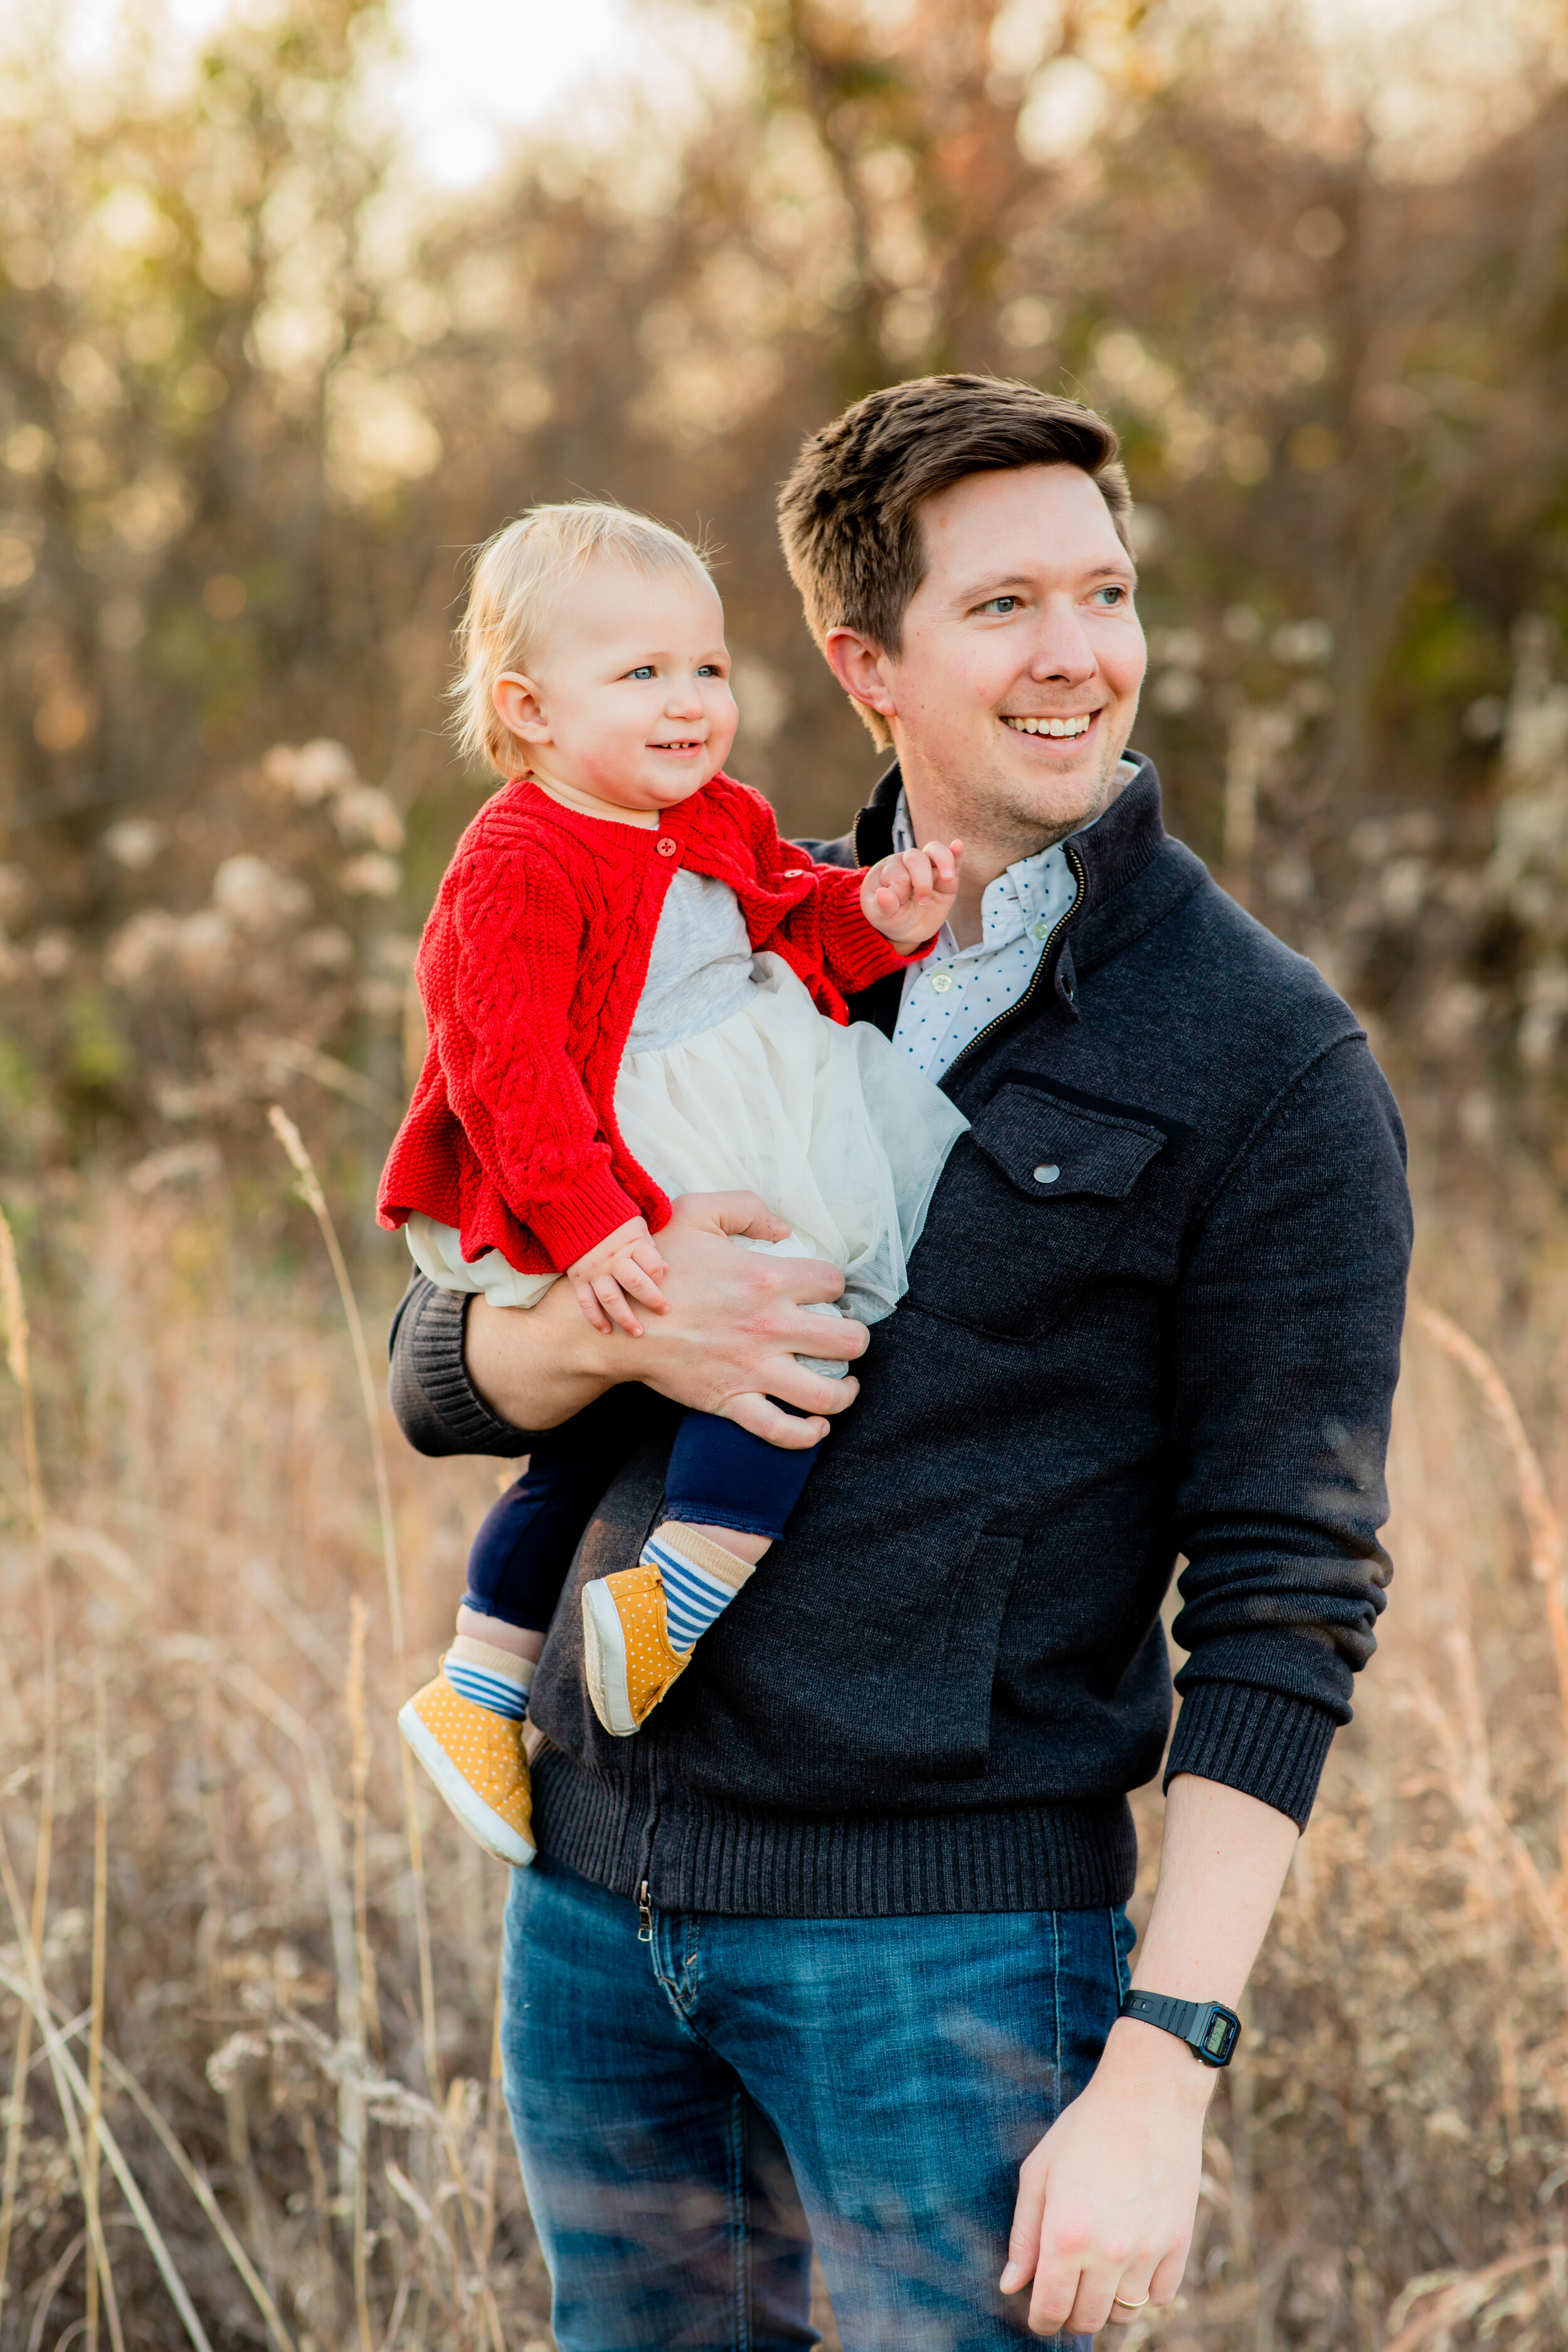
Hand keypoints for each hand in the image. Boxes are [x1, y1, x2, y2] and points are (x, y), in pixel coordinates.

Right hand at [465, 1191, 866, 1442]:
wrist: (616, 1322)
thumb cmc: (655, 1264)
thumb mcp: (696, 1213)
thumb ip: (746, 1207)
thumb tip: (785, 1230)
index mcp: (766, 1277)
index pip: (834, 1282)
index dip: (836, 1285)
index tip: (824, 1292)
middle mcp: (768, 1326)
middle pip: (848, 1341)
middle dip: (856, 1340)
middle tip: (842, 1337)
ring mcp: (752, 1369)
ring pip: (826, 1395)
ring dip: (846, 1392)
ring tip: (845, 1383)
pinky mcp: (730, 1401)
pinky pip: (780, 1431)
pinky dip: (807, 1434)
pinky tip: (816, 1424)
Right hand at [567, 1216, 669, 1338]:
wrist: (576, 1213)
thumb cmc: (614, 1224)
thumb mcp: (636, 1228)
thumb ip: (650, 1248)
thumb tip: (666, 1269)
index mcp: (631, 1243)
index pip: (652, 1264)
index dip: (660, 1275)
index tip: (661, 1280)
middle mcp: (612, 1259)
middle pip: (635, 1284)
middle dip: (652, 1301)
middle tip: (663, 1311)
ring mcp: (594, 1271)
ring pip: (611, 1299)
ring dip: (625, 1319)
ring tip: (637, 1332)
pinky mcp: (578, 1278)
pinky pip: (586, 1303)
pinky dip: (595, 1318)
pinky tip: (606, 1330)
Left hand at [861, 839, 962, 948]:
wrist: (909, 929)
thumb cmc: (892, 918)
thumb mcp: (881, 918)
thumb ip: (881, 907)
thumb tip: (883, 894)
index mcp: (886, 871)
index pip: (897, 874)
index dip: (900, 893)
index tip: (899, 907)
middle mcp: (906, 862)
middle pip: (915, 858)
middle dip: (922, 883)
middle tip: (922, 903)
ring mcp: (927, 866)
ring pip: (934, 849)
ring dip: (942, 862)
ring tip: (947, 878)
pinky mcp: (946, 874)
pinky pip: (952, 857)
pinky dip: (956, 852)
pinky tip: (958, 846)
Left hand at [1000, 2020, 1210, 2336]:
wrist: (1148, 2096)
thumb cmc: (1085, 2128)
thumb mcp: (1040, 2171)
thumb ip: (1023, 2234)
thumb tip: (1010, 2285)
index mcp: (1065, 2236)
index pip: (1051, 2310)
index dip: (1040, 2320)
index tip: (1038, 2313)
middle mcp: (1108, 2252)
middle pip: (1087, 2320)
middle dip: (1070, 2314)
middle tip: (1066, 2290)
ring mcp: (1147, 2251)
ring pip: (1125, 2313)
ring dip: (1108, 2302)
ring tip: (1098, 2273)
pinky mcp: (1179, 2243)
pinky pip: (1161, 2295)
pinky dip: (1145, 2290)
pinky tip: (1132, 2263)